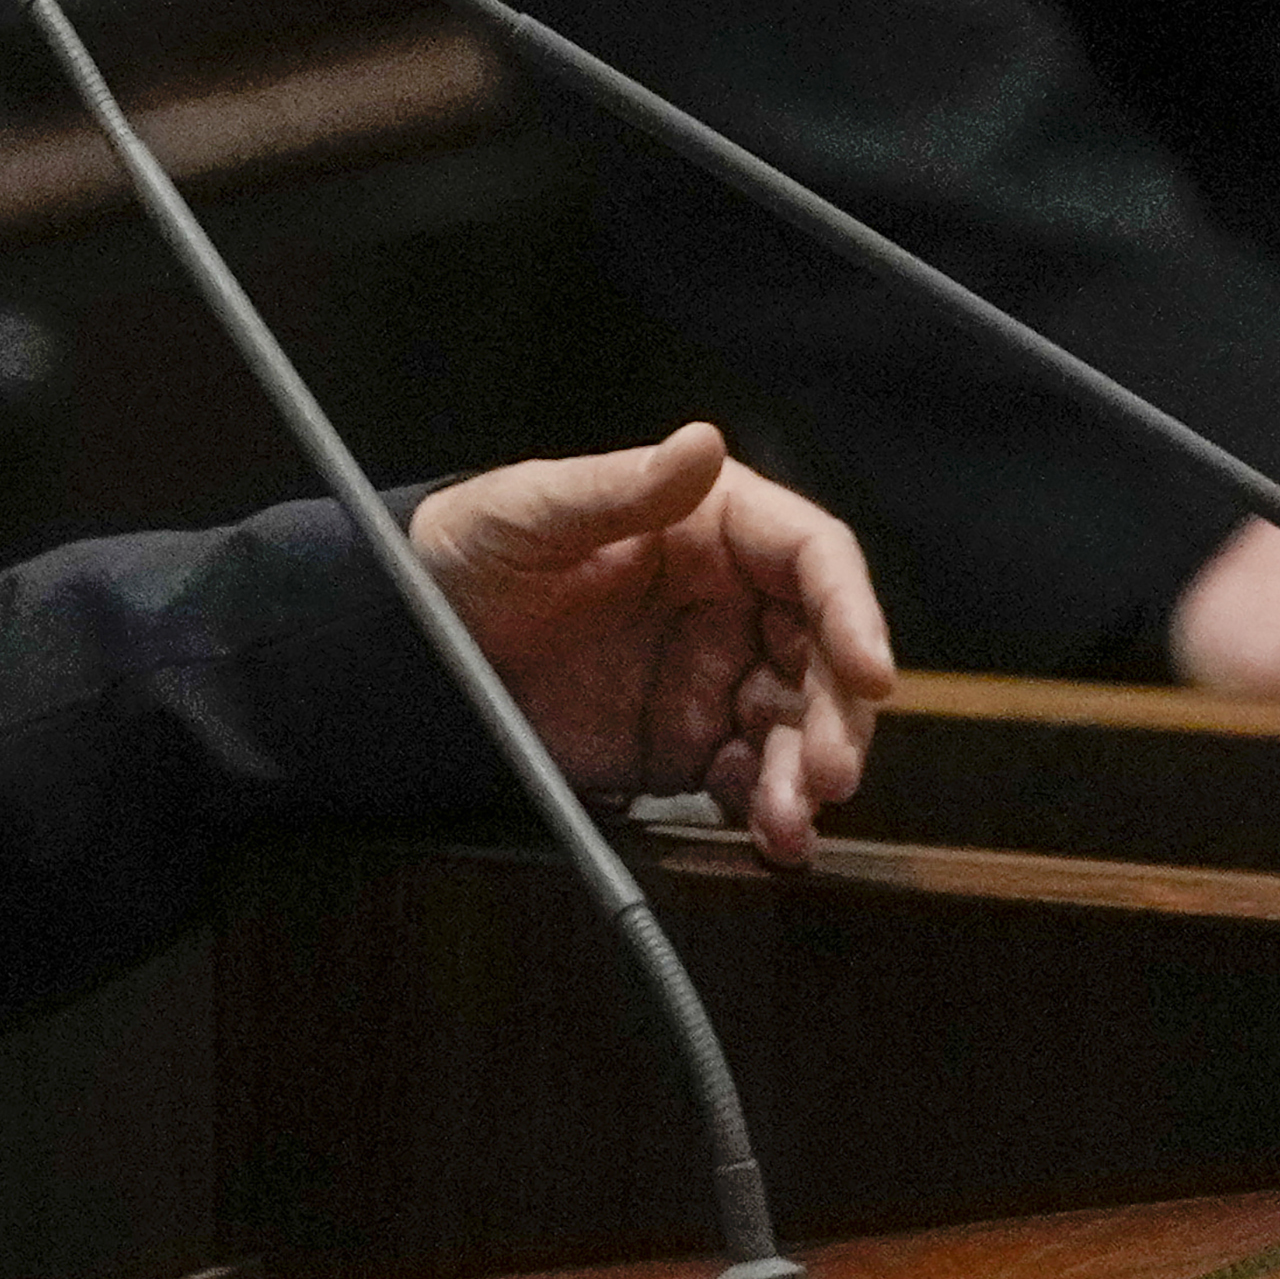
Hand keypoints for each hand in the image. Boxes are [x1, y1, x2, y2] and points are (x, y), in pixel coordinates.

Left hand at [409, 422, 895, 866]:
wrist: (408, 639)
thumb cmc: (470, 548)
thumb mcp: (535, 510)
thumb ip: (624, 487)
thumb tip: (700, 443)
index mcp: (712, 526)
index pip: (813, 559)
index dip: (854, 612)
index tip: (871, 670)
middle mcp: (731, 601)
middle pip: (825, 654)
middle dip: (838, 715)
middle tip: (828, 770)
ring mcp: (714, 675)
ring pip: (797, 724)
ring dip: (807, 774)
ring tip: (791, 818)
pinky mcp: (686, 740)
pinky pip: (748, 777)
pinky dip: (767, 809)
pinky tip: (771, 835)